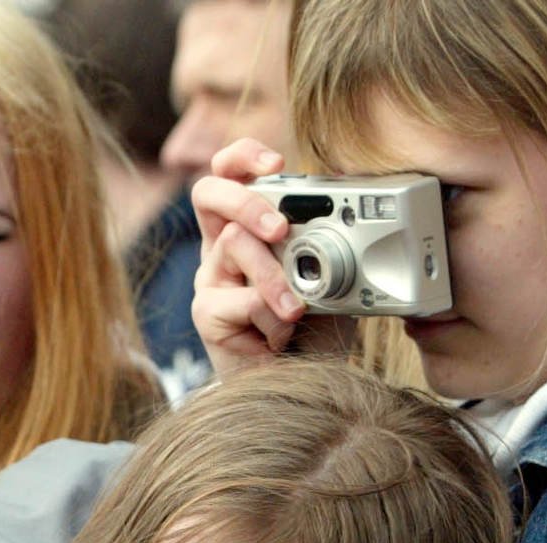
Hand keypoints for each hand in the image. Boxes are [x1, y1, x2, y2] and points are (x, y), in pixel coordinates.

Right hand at [191, 140, 361, 374]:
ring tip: (297, 309)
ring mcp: (210, 279)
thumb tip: (340, 203)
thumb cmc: (314, 328)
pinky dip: (273, 319)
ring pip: (233, 244)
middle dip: (247, 202)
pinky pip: (242, 300)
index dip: (243, 157)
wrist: (298, 381)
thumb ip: (325, 238)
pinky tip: (280, 337)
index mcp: (249, 227)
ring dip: (274, 276)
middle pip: (208, 193)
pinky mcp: (206, 314)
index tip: (276, 163)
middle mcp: (222, 247)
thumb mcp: (330, 271)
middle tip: (280, 228)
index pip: (228, 173)